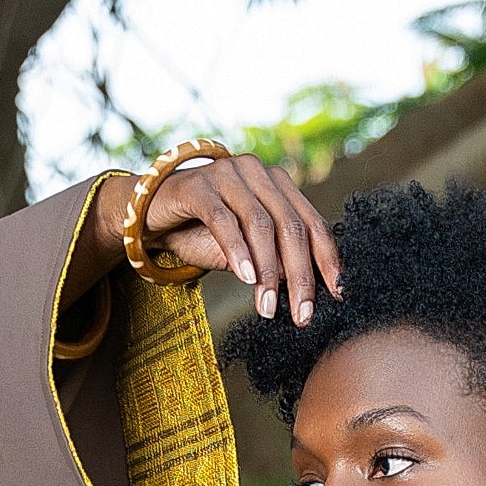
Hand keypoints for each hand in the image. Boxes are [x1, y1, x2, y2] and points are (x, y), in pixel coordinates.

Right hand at [95, 151, 342, 327]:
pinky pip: (224, 221)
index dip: (327, 259)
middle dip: (301, 275)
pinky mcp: (197, 185)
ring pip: (260, 224)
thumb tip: (307, 289)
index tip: (338, 294)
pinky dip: (238, 252)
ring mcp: (227, 173)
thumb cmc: (200, 232)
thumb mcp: (245, 250)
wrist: (147, 216)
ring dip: (268, 271)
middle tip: (303, 314)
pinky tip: (245, 279)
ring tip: (268, 307)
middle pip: (291, 226)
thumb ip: (275, 260)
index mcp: (277, 183)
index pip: (312, 222)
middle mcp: (257, 172)